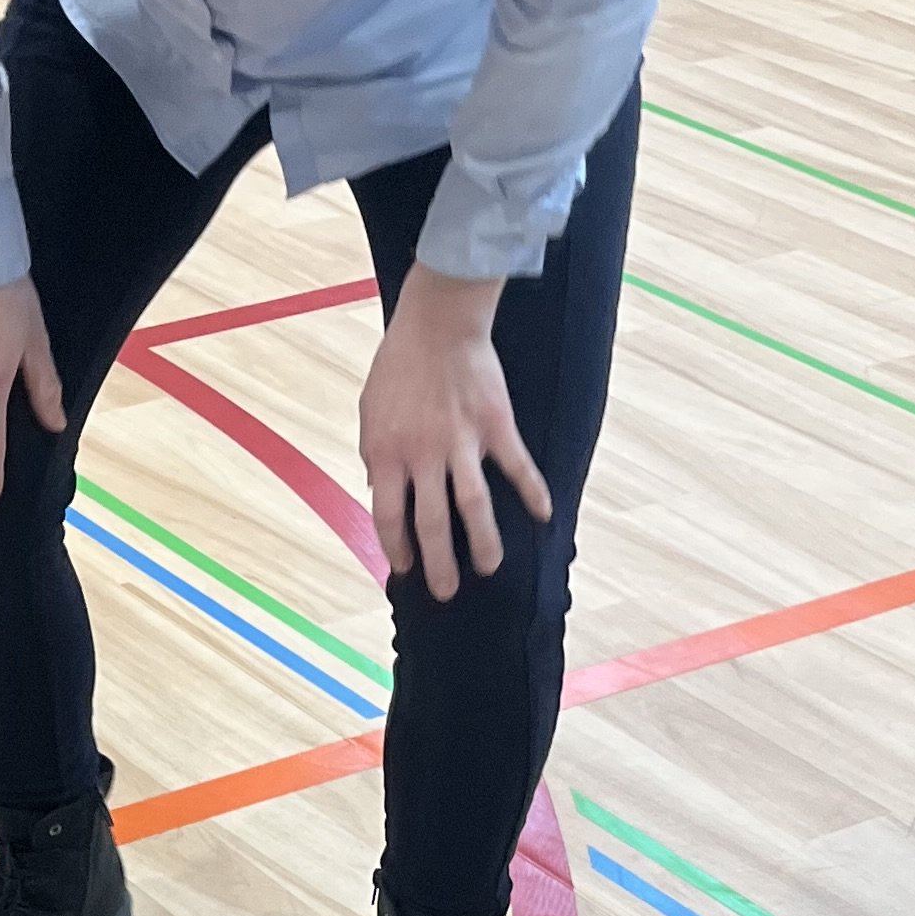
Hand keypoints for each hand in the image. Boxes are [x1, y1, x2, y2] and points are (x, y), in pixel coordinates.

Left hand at [357, 265, 551, 602]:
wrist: (437, 324)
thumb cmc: (398, 367)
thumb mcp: (370, 412)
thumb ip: (375, 455)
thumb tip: (379, 489)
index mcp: (388, 454)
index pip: (389, 517)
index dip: (397, 548)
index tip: (405, 568)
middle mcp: (425, 456)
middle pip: (433, 523)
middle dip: (439, 563)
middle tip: (446, 591)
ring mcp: (462, 443)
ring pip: (474, 506)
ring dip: (483, 541)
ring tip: (490, 568)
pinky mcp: (496, 426)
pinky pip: (516, 466)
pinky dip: (533, 491)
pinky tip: (545, 516)